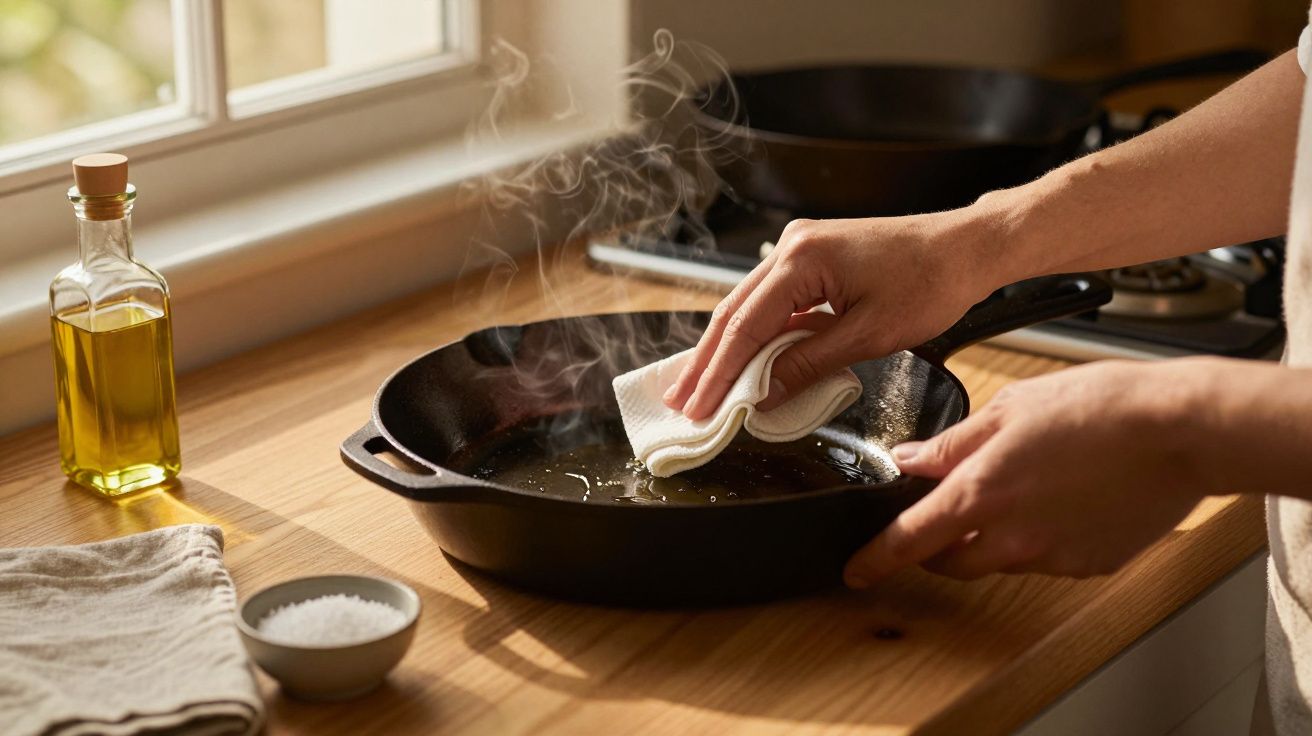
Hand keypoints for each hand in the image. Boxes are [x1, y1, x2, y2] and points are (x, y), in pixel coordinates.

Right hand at [663, 212, 1003, 418]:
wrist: (967, 246)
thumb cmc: (931, 282)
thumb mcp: (869, 335)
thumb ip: (809, 363)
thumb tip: (764, 394)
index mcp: (802, 260)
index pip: (745, 326)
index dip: (719, 373)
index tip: (699, 408)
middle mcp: (791, 247)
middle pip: (734, 313)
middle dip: (706, 363)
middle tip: (680, 403)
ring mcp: (799, 249)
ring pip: (748, 308)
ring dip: (725, 350)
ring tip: (697, 388)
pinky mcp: (812, 259)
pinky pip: (772, 302)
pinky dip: (754, 336)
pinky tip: (739, 363)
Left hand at [843, 360, 1213, 586]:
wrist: (1179, 430)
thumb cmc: (1100, 406)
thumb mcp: (1010, 406)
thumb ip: (954, 442)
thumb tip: (911, 458)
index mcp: (980, 492)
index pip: (909, 540)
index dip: (876, 559)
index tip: (857, 570)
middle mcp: (1011, 535)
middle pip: (952, 561)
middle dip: (938, 546)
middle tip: (943, 516)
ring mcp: (1052, 555)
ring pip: (1001, 559)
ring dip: (993, 536)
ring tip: (1025, 487)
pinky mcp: (1089, 564)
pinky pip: (1047, 558)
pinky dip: (1042, 536)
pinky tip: (1064, 499)